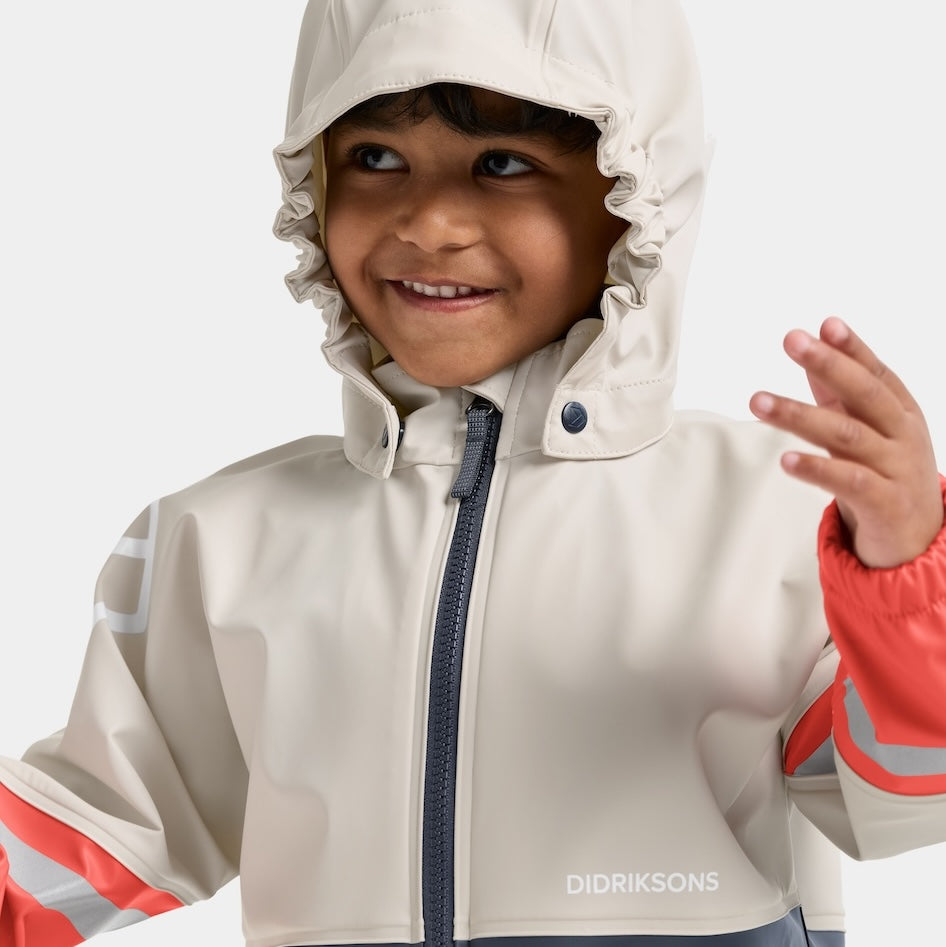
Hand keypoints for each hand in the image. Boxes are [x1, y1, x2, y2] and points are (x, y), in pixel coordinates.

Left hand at [749, 317, 942, 567]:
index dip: (852, 348)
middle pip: (865, 394)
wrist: (918, 543)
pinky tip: (786, 460)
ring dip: (799, 415)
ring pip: (847, 435)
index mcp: (901, 415)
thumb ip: (840, 395)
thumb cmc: (888, 478)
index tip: (825, 325)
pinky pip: (848, 482)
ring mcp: (897, 470)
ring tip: (759, 401)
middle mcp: (902, 437)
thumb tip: (815, 352)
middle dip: (828, 364)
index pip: (876, 374)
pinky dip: (816, 469)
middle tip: (793, 342)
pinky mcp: (885, 504)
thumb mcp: (868, 432)